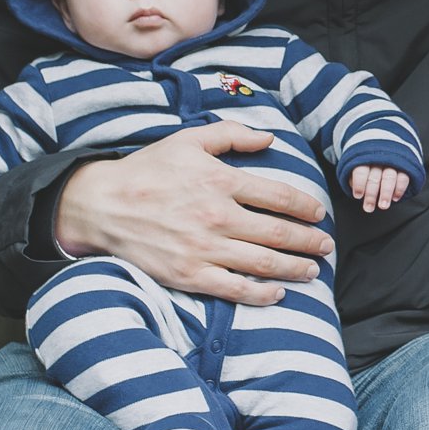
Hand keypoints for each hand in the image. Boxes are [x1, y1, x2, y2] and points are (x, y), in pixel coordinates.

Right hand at [55, 122, 333, 305]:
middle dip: (309, 241)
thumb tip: (270, 138)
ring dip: (294, 268)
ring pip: (263, 263)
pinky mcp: (188, 275)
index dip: (306, 207)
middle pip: (279, 233)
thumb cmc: (147, 169)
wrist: (102, 205)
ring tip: (312, 271)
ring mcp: (203, 248)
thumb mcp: (188, 140)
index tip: (319, 214)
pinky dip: (261, 295)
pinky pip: (234, 289)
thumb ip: (232, 134)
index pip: (279, 196)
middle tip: (326, 246)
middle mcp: (217, 216)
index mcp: (221, 181)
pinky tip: (278, 295)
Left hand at [348, 165, 409, 212]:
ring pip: (389, 177)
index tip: (358, 195)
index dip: (359, 184)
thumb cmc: (368, 165)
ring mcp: (392, 163)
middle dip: (371, 194)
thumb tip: (357, 189)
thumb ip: (354, 178)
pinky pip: (403, 177)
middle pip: (374, 177)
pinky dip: (400, 188)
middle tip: (369, 207)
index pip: (361, 171)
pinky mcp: (404, 167)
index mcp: (364, 159)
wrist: (386, 151)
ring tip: (383, 205)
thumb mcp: (356, 168)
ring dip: (386, 193)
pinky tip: (395, 198)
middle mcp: (379, 160)